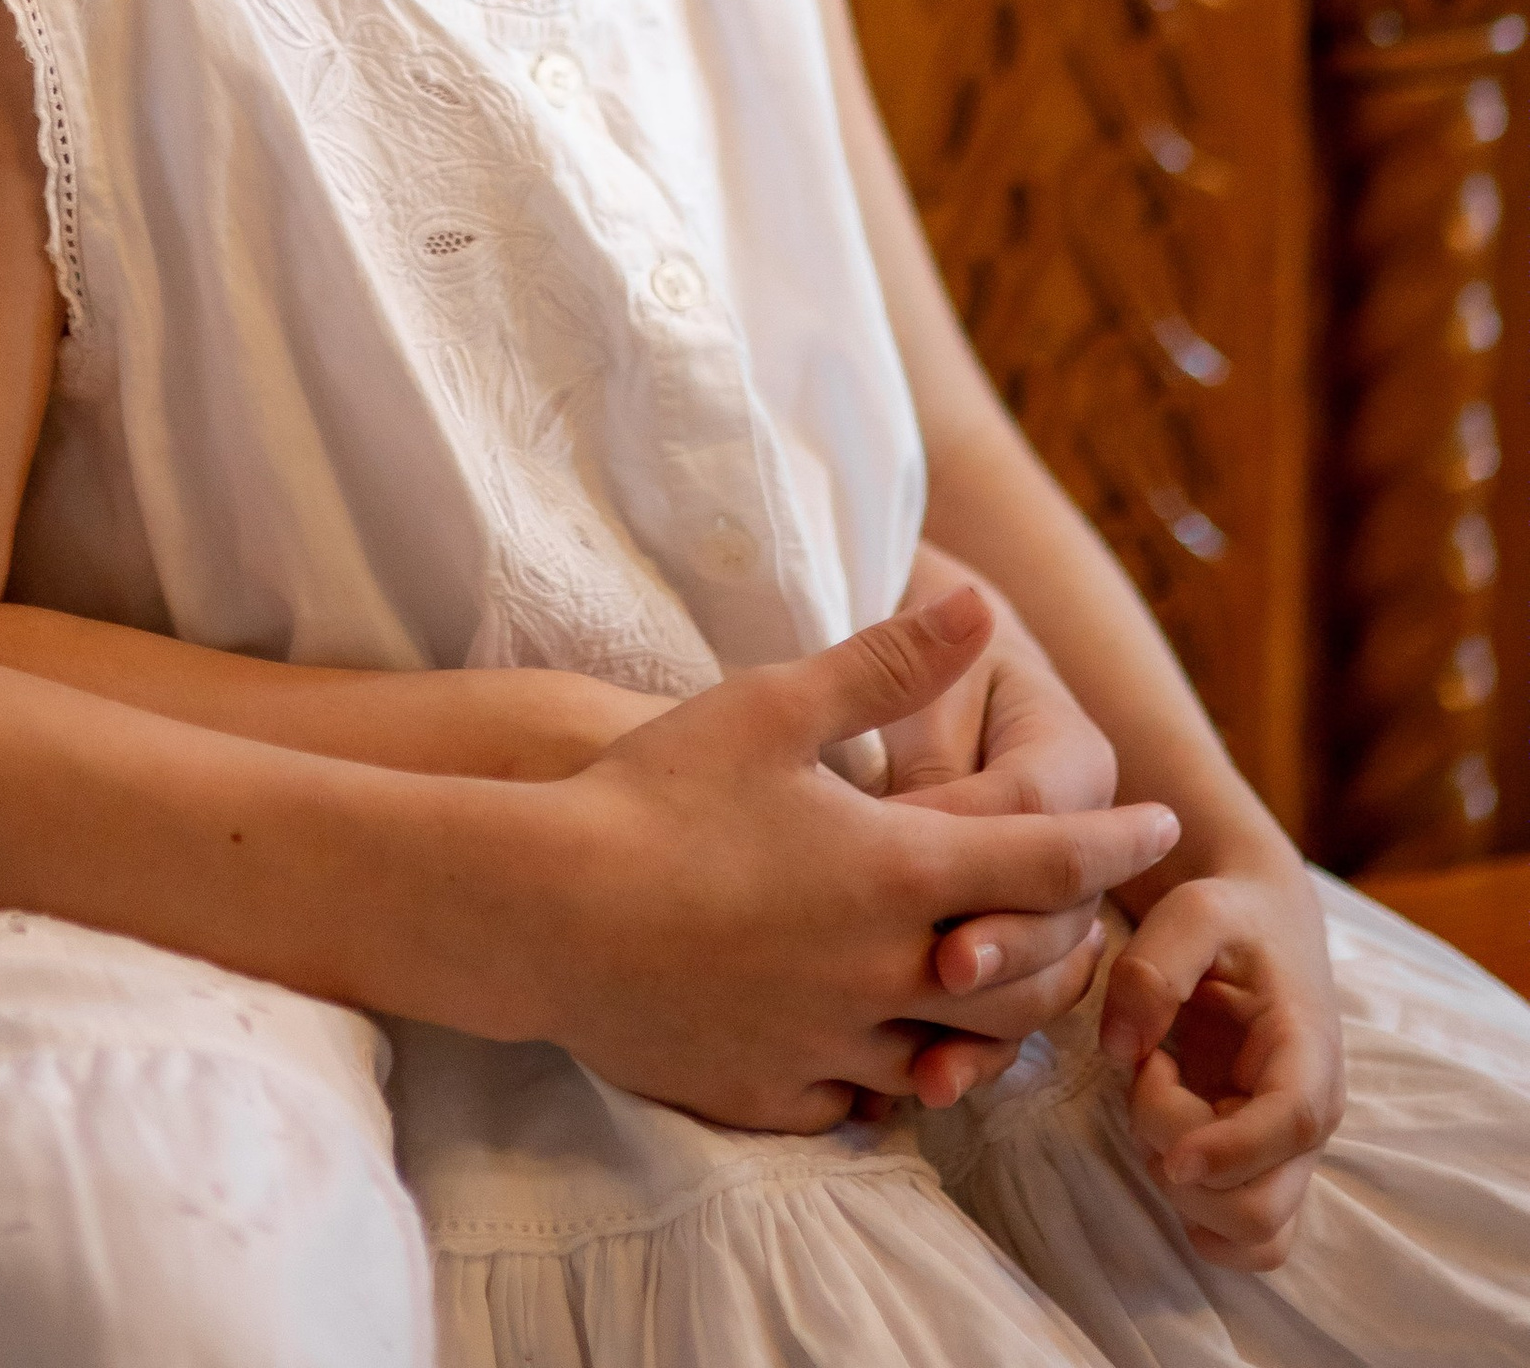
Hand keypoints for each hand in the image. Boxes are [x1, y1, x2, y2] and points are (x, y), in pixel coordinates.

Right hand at [505, 588, 1179, 1131]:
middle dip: (1070, 948)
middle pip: (1027, 980)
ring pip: (957, 1055)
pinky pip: (868, 1102)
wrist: (547, 908)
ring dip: (992, 1020)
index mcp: (897, 871)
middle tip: (1080, 916)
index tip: (1162, 828)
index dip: (1115, 844)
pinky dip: (898, 1075)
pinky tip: (890, 1049)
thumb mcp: (773, 705)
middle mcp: (885, 970)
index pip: (1049, 862)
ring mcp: (832, 1045)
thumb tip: (981, 607)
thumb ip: (886, 665)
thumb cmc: (658, 791)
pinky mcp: (776, 1094)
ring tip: (995, 984)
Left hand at [1100, 857, 1343, 1269]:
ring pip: (1251, 1231)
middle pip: (1260, 1204)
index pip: (1291, 1126)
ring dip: (1184, 1188)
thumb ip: (1152, 969)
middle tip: (1150, 1075)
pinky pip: (1247, 1238)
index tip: (1168, 1147)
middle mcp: (1311, 1115)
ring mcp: (1289, 1149)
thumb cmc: (1230, 916)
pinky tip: (1167, 1150)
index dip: (1229, 1150)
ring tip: (1158, 1098)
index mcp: (1306, 1052)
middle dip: (1182, 1160)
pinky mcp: (1264, 1163)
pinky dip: (1199, 1215)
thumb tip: (1122, 1051)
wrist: (1260, 921)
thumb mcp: (1192, 910)